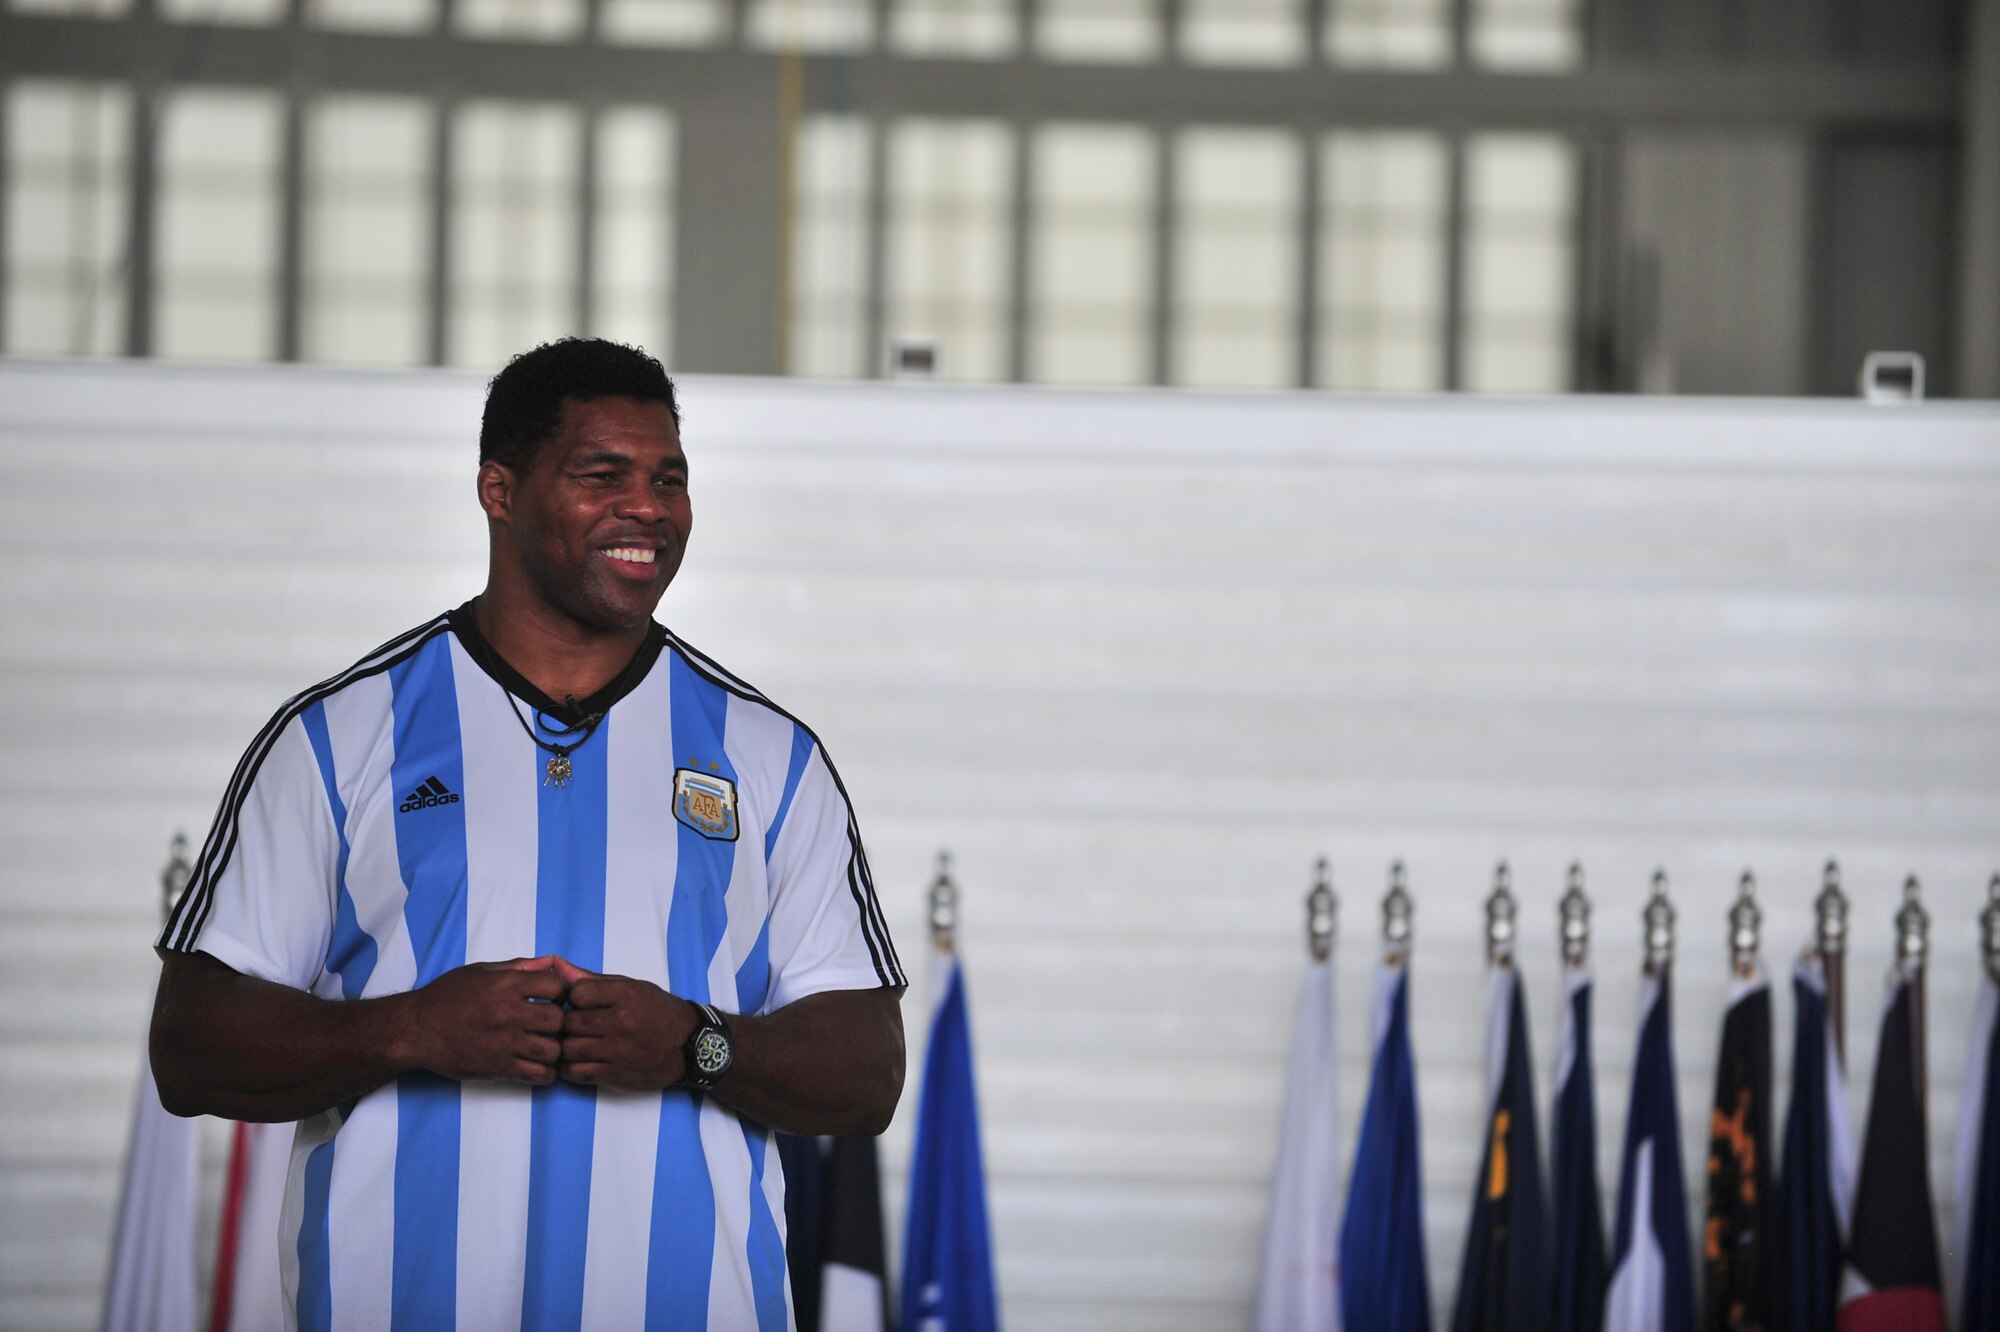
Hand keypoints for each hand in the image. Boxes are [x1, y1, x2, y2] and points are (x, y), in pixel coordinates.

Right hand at [399, 956, 569, 1084]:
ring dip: (555, 1049)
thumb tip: (551, 962)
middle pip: (559, 1019)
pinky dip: (545, 1073)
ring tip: (546, 1046)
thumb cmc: (446, 997)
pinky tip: (538, 1066)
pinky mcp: (498, 1067)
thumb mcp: (481, 972)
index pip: (557, 985)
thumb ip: (518, 967)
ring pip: (553, 1050)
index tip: (555, 998)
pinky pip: (538, 1074)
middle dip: (560, 1022)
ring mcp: (504, 1042)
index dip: (561, 991)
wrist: (416, 1030)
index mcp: (506, 985)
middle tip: (552, 1025)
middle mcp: (508, 1013)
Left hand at [551, 959, 695, 1092]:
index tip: (581, 1001)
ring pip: (568, 1049)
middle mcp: (621, 1022)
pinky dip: (568, 1067)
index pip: (576, 993)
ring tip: (574, 1041)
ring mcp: (618, 1051)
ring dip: (565, 1045)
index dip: (573, 996)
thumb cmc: (658, 1012)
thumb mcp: (632, 987)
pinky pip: (576, 1072)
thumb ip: (592, 979)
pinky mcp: (615, 1075)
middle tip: (572, 1023)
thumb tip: (556, 966)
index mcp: (626, 995)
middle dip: (565, 1022)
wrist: (690, 1046)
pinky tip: (576, 1059)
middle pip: (569, 1022)